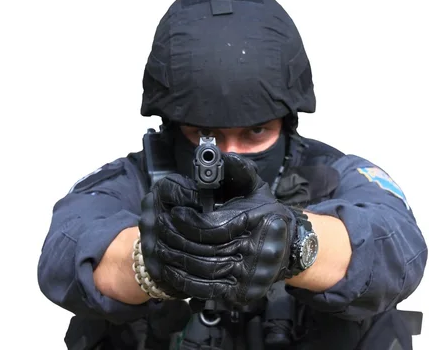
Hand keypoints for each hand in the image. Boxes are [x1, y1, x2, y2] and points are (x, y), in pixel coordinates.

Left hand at [138, 153, 298, 303]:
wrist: (289, 246)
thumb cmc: (265, 213)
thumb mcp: (255, 186)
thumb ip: (237, 169)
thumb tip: (217, 157)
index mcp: (256, 223)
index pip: (213, 227)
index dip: (190, 221)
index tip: (175, 212)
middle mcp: (256, 251)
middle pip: (205, 250)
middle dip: (178, 239)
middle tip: (161, 229)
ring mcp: (250, 275)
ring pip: (204, 270)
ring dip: (178, 260)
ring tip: (161, 247)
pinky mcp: (242, 293)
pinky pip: (208, 289)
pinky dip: (186, 282)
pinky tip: (172, 270)